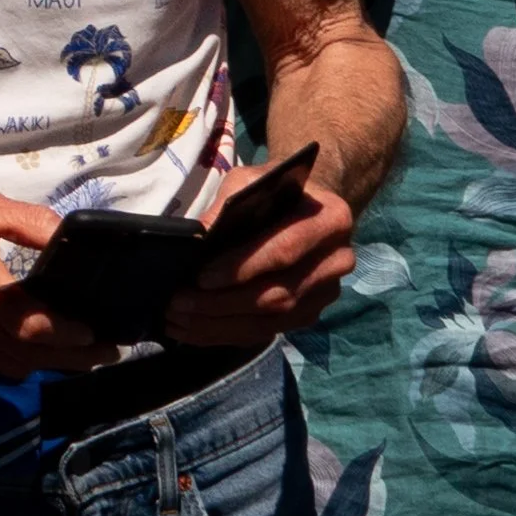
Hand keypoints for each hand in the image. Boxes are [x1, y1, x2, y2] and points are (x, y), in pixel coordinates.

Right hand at [0, 177, 116, 376]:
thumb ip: (28, 222)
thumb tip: (67, 238)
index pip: (27, 321)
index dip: (65, 333)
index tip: (96, 332)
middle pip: (26, 354)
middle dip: (72, 358)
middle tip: (109, 351)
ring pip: (9, 364)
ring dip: (49, 364)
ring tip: (85, 355)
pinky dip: (18, 361)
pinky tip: (38, 351)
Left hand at [163, 169, 355, 347]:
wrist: (307, 207)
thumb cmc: (276, 191)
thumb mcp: (252, 181)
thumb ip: (228, 206)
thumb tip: (196, 240)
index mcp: (331, 219)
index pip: (285, 249)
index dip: (243, 267)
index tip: (201, 276)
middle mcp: (337, 261)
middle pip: (278, 293)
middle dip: (223, 302)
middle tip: (178, 303)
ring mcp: (326, 294)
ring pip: (270, 321)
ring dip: (219, 325)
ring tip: (177, 321)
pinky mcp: (310, 315)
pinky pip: (266, 333)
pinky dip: (226, 334)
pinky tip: (194, 330)